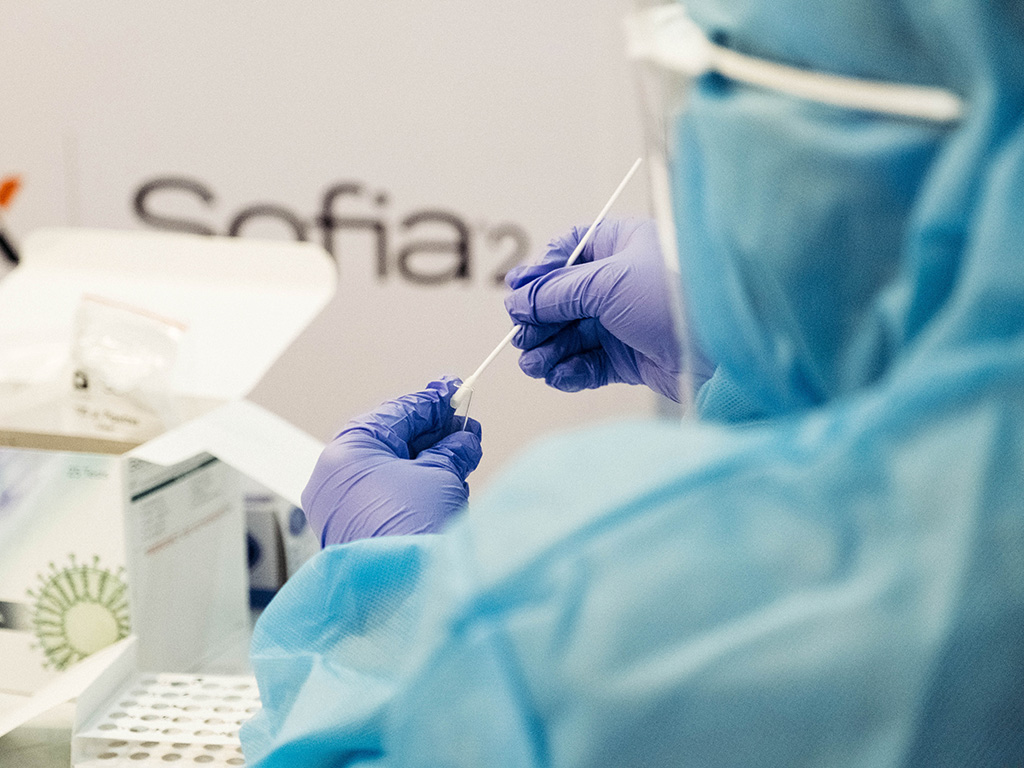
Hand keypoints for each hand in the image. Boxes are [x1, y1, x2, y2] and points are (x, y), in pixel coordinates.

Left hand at [301, 377, 482, 545]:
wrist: (404, 593)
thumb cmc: (412, 528)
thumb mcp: (440, 475)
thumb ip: (451, 449)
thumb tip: (463, 439)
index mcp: (346, 452)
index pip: (394, 413)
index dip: (431, 403)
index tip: (455, 392)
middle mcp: (335, 478)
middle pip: (390, 442)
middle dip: (433, 434)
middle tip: (466, 426)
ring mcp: (341, 508)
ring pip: (389, 470)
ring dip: (428, 460)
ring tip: (464, 453)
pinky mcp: (355, 532)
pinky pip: (387, 496)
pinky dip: (416, 486)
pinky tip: (447, 481)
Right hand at [504, 218, 712, 401]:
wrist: (727, 349)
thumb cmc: (677, 299)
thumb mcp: (606, 283)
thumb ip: (556, 291)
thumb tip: (518, 300)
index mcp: (624, 245)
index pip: (570, 250)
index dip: (540, 273)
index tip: (517, 294)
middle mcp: (625, 281)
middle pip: (566, 298)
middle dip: (541, 320)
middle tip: (522, 338)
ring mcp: (629, 320)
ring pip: (575, 334)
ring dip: (550, 350)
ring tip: (534, 364)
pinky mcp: (634, 357)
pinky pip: (592, 362)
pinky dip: (572, 370)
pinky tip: (560, 376)